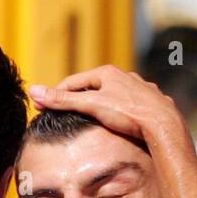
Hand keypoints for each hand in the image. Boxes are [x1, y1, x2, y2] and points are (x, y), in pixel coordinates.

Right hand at [29, 65, 186, 144]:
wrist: (163, 124)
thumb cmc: (127, 113)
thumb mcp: (91, 105)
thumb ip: (63, 100)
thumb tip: (33, 91)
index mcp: (107, 73)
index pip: (73, 81)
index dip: (57, 94)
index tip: (44, 107)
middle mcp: (124, 77)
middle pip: (93, 88)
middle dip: (78, 100)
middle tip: (64, 114)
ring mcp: (139, 89)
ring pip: (114, 96)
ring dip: (100, 106)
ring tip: (89, 119)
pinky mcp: (151, 103)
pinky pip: (130, 106)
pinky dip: (119, 113)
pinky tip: (119, 123)